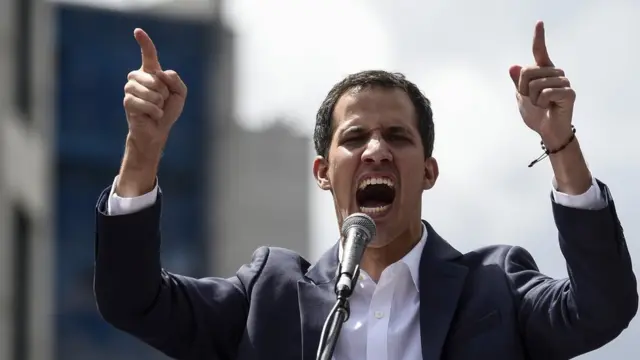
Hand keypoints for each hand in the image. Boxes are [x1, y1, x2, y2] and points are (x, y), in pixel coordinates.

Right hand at [123, 28, 186, 153]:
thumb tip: (160, 73)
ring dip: (159, 102)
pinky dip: (154, 111)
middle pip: (155, 77)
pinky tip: (153, 115)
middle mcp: (138, 77)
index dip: (144, 42)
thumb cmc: (168, 111)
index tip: (137, 31)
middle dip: (164, 92)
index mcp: (151, 73)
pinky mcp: (127, 102)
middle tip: (162, 101)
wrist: (158, 130)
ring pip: (150, 90)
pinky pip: (143, 102)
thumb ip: (175, 80)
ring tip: (157, 108)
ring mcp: (130, 89)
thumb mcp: (180, 94)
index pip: (148, 54)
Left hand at [509, 21, 574, 148]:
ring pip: (536, 84)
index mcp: (543, 72)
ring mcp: (564, 82)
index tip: (539, 22)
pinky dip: (542, 103)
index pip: (540, 52)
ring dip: (533, 99)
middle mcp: (555, 73)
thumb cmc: (536, 113)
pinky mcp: (569, 93)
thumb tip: (513, 66)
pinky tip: (549, 107)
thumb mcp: (521, 97)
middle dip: (523, 89)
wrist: (547, 130)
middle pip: (527, 72)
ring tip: (542, 105)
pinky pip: (546, 92)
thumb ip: (518, 82)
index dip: (539, 37)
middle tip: (532, 100)